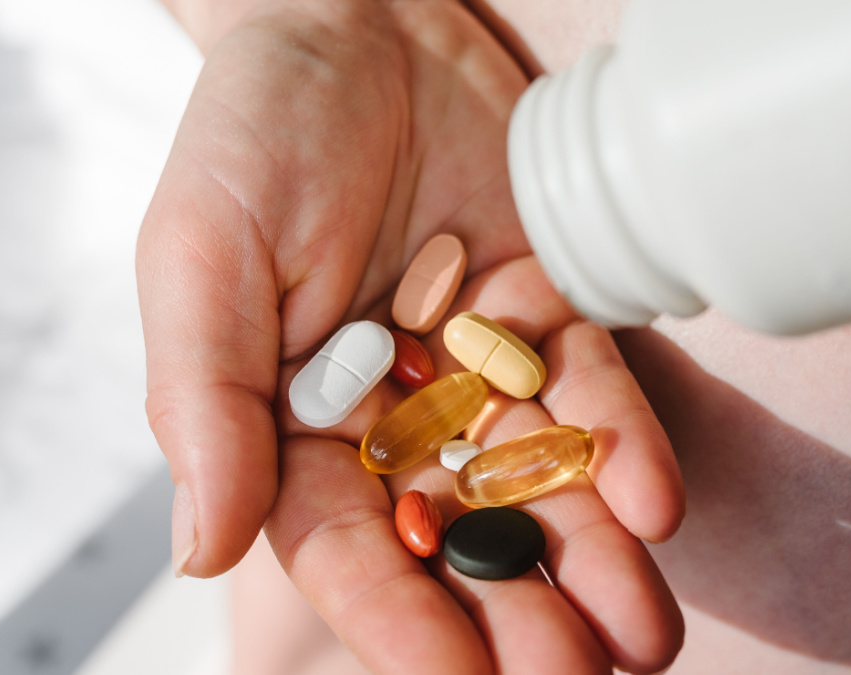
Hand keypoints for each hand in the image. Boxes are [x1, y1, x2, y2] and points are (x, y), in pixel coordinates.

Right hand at [136, 0, 683, 670]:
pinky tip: (653, 501)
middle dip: (514, 610)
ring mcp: (482, 365)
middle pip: (458, 535)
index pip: (347, 548)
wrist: (355, 18)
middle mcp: (398, 411)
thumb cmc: (253, 132)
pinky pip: (591, 385)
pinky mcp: (552, 306)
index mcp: (298, 422)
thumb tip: (198, 551)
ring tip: (639, 633)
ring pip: (538, 479)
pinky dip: (623, 442)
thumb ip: (203, 403)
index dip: (398, 621)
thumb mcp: (199, 258)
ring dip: (589, 556)